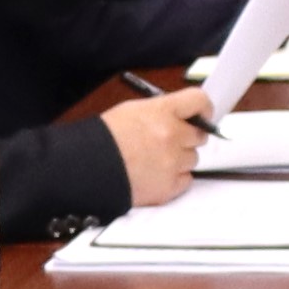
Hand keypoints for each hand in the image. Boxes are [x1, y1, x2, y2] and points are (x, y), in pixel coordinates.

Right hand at [107, 87, 211, 207]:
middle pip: (200, 134)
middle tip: (168, 140)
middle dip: (187, 137)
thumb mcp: (132, 110)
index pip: (200, 101)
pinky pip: (186, 180)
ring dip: (179, 159)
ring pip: (193, 158)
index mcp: (162, 111)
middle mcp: (172, 135)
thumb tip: (184, 114)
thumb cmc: (103, 139)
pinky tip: (155, 174)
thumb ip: (162, 111)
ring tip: (154, 159)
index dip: (203, 109)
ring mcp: (172, 162)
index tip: (203, 115)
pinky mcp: (169, 186)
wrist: (85, 168)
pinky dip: (174, 178)